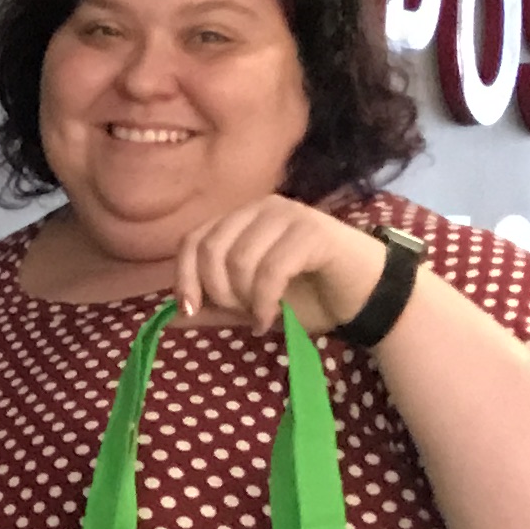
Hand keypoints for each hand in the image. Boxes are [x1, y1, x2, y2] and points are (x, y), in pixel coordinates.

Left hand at [169, 198, 388, 335]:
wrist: (364, 297)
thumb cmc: (308, 297)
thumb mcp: (250, 306)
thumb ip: (213, 308)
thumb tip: (165, 319)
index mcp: (241, 220)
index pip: (192, 241)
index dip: (184, 278)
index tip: (191, 311)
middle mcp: (261, 209)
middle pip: (211, 250)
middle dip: (219, 292)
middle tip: (241, 314)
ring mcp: (288, 215)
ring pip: (239, 260)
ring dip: (244, 299)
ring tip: (261, 315)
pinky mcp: (312, 232)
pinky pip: (270, 269)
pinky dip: (265, 302)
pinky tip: (272, 317)